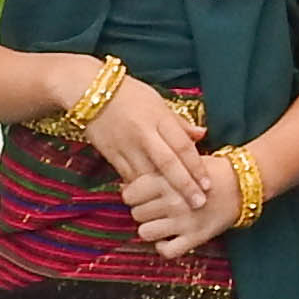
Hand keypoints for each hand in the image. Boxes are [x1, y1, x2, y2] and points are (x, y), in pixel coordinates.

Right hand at [80, 74, 228, 248]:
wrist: (91, 91)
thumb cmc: (130, 94)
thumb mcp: (159, 102)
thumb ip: (179, 123)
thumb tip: (203, 135)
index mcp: (159, 118)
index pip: (182, 146)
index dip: (196, 167)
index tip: (208, 184)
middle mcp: (144, 134)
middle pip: (168, 164)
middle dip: (185, 186)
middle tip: (199, 203)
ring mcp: (126, 146)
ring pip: (147, 174)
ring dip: (163, 192)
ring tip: (179, 207)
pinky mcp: (111, 154)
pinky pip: (128, 176)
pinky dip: (141, 188)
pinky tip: (151, 199)